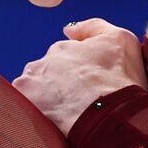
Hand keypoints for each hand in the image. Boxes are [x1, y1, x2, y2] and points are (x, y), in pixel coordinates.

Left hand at [11, 17, 146, 135]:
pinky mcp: (25, 103)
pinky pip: (25, 107)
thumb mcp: (122, 39)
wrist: (111, 117)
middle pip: (47, 72)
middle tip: (78, 102)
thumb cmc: (121, 81)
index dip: (78, 73)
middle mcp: (44, 61)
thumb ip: (93, 26)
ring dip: (45, 98)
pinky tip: (53, 121)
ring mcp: (31, 81)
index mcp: (64, 48)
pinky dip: (36, 112)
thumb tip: (68, 30)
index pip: (64, 58)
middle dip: (59, 85)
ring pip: (34, 89)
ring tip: (67, 114)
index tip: (89, 86)